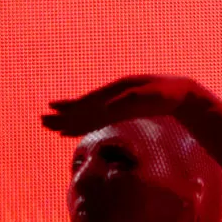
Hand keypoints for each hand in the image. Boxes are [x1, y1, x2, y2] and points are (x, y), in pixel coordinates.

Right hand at [42, 75, 202, 136]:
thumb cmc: (167, 93)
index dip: (72, 108)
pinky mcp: (121, 112)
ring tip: (50, 126)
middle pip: (84, 107)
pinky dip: (84, 125)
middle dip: (64, 115)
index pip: (90, 101)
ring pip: (88, 114)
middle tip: (42, 121)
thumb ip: (130, 100)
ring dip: (70, 120)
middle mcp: (113, 96)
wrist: (180, 94)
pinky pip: (97, 120)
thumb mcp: (152, 96)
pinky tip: (72, 131)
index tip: (54, 111)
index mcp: (118, 89)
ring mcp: (116, 104)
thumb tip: (107, 108)